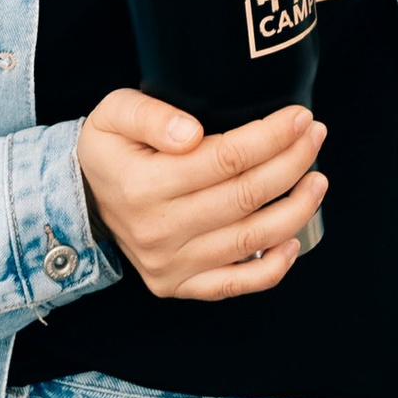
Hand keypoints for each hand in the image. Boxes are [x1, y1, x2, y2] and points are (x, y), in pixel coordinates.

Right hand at [74, 91, 325, 302]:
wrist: (81, 199)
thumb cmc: (109, 150)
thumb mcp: (114, 113)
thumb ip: (150, 114)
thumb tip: (191, 132)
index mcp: (143, 184)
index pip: (226, 159)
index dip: (271, 137)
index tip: (299, 116)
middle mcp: (158, 230)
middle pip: (246, 196)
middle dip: (292, 162)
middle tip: (315, 136)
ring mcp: (170, 264)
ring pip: (251, 240)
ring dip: (296, 209)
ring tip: (317, 179)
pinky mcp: (179, 285)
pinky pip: (236, 284)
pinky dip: (273, 266)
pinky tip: (294, 238)